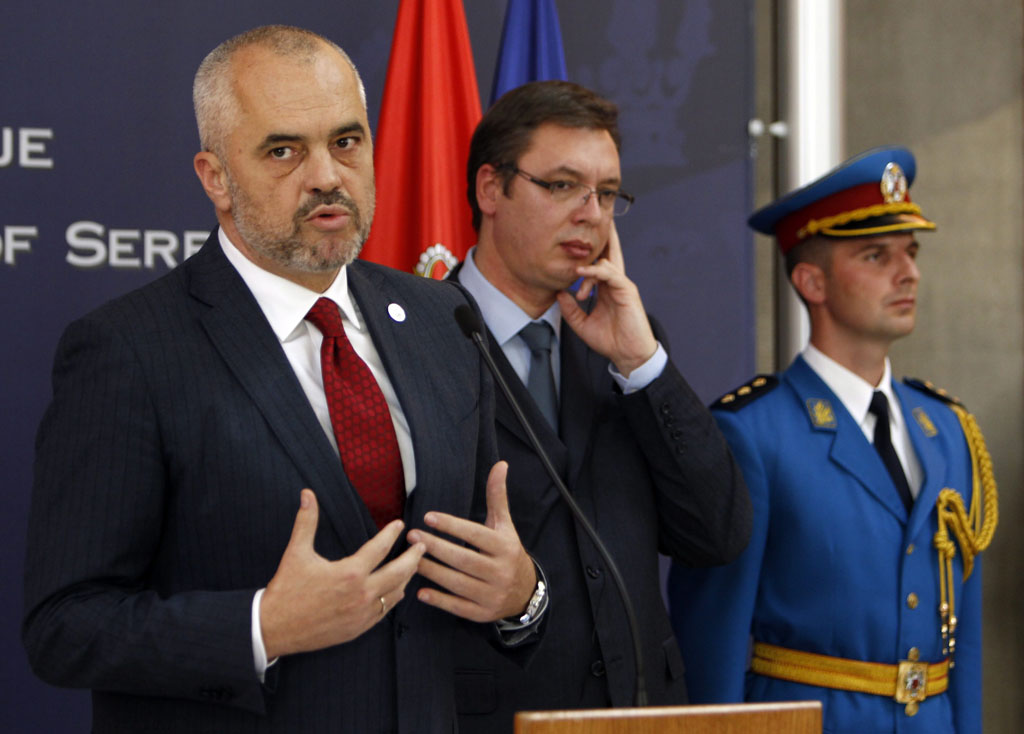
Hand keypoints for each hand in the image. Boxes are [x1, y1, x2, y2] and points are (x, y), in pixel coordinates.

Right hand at [260, 490, 425, 658]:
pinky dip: (392, 599)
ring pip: (395, 594)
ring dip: (406, 578)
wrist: (274, 628)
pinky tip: (394, 592)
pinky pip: (383, 612)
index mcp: (350, 573)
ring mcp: (362, 614)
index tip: (399, 525)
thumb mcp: (296, 552)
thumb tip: (307, 494)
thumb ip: (306, 521)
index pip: (380, 548)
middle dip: (413, 557)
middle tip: (421, 546)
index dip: (391, 534)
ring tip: (412, 567)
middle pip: (399, 573)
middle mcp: (361, 594)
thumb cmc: (286, 590)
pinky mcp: (358, 629)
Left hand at [408, 461, 535, 622]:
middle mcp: (500, 571)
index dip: (452, 526)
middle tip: (412, 537)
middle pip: (463, 559)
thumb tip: (500, 464)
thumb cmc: (507, 551)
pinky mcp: (482, 613)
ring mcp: (492, 594)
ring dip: (432, 572)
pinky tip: (421, 592)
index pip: (475, 535)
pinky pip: (458, 607)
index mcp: (505, 547)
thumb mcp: (504, 525)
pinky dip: (439, 601)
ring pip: (458, 583)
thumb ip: (497, 496)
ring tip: (410, 560)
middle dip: (435, 547)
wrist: (524, 592)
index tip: (428, 517)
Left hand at [557, 222, 656, 375]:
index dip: (589, 251)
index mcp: (606, 288)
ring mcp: (622, 285)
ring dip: (587, 265)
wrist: (628, 355)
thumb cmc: (610, 340)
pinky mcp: (627, 290)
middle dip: (603, 236)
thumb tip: (557, 293)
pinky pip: (610, 274)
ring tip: (574, 268)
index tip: (575, 241)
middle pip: (609, 253)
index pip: (599, 262)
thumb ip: (570, 309)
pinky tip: (581, 271)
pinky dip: (595, 271)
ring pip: (607, 261)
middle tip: (596, 217)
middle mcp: (615, 283)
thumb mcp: (582, 324)